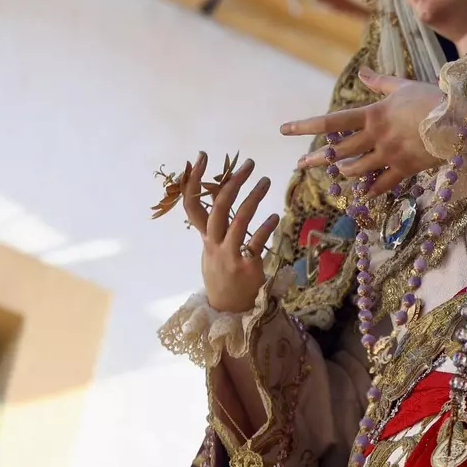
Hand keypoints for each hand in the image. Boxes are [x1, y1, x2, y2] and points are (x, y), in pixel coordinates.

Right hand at [180, 151, 280, 312]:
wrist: (228, 309)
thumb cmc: (223, 272)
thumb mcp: (213, 246)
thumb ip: (216, 222)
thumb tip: (219, 191)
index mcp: (205, 238)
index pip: (192, 204)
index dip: (193, 180)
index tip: (201, 157)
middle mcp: (214, 245)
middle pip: (219, 208)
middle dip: (233, 183)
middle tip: (250, 164)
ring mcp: (229, 256)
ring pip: (239, 221)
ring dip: (253, 198)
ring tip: (265, 181)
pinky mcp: (247, 268)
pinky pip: (256, 243)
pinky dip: (266, 227)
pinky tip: (275, 217)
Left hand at [282, 68, 445, 196]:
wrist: (460, 120)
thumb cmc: (432, 98)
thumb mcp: (403, 85)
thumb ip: (379, 81)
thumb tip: (362, 71)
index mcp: (372, 114)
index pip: (331, 121)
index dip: (305, 126)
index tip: (285, 130)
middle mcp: (375, 137)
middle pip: (338, 151)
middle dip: (317, 158)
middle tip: (300, 163)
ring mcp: (389, 155)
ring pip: (355, 169)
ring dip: (343, 172)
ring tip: (337, 172)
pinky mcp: (404, 169)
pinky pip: (380, 185)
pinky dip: (369, 190)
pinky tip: (361, 194)